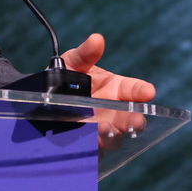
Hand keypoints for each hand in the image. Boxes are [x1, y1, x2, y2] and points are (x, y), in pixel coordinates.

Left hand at [62, 33, 155, 148]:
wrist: (43, 101)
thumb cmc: (66, 78)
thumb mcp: (73, 62)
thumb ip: (85, 53)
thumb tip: (97, 39)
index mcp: (118, 90)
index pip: (136, 90)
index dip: (142, 91)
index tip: (148, 91)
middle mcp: (114, 112)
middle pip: (131, 119)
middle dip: (134, 121)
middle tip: (136, 121)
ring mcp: (102, 131)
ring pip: (114, 138)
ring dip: (112, 136)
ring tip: (105, 129)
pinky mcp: (88, 147)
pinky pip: (94, 152)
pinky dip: (93, 148)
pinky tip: (88, 142)